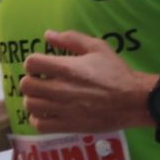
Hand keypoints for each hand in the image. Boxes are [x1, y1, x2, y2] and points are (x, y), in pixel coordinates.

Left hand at [20, 31, 152, 134]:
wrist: (133, 100)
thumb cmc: (116, 72)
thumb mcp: (98, 48)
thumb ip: (71, 39)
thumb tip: (48, 34)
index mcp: (67, 68)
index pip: (31, 63)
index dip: (34, 62)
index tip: (43, 65)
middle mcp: (60, 89)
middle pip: (26, 85)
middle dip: (32, 80)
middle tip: (43, 81)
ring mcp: (62, 109)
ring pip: (30, 105)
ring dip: (34, 99)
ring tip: (45, 97)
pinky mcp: (67, 125)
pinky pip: (38, 124)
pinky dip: (39, 118)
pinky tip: (49, 112)